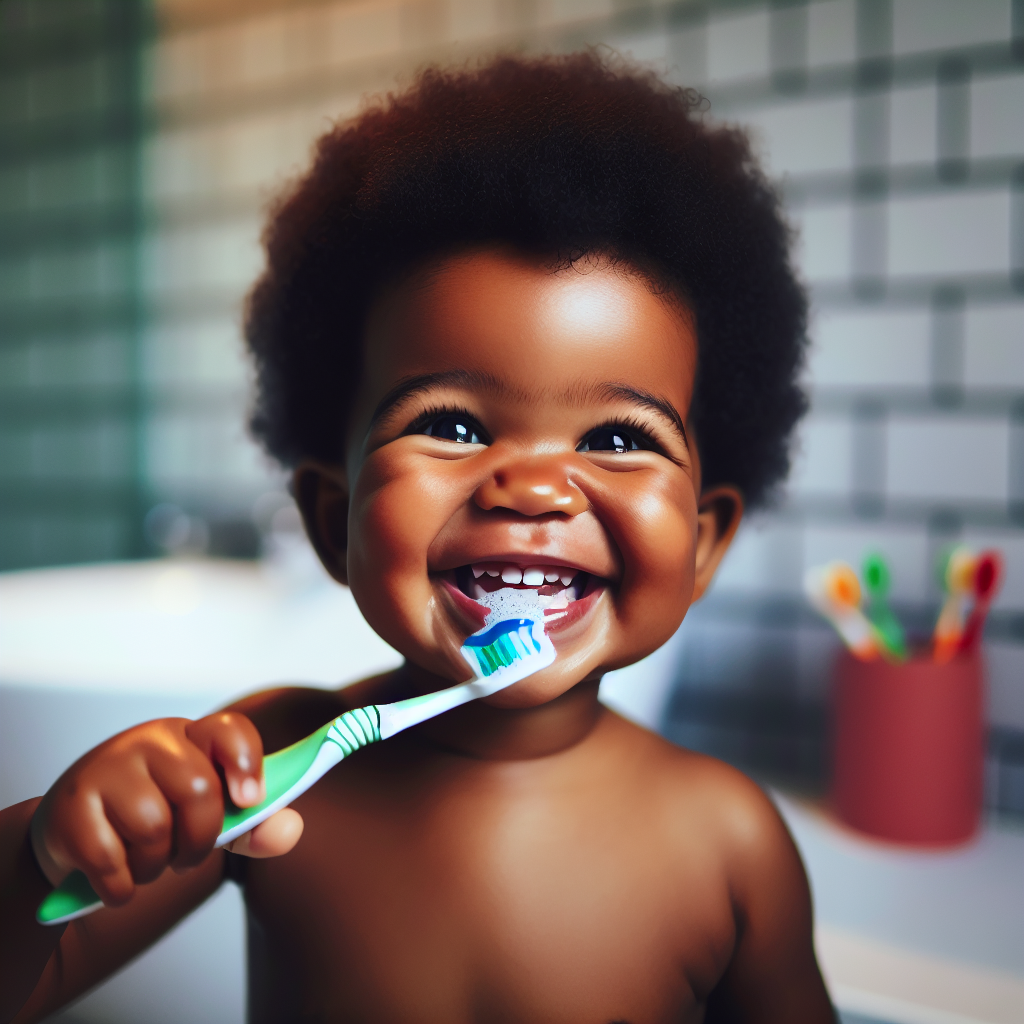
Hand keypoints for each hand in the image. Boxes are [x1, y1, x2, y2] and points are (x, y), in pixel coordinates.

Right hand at [29, 714, 302, 905]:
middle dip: (199, 840)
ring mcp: (106, 767)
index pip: (229, 730)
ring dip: (156, 866)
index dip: (246, 762)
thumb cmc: (152, 816)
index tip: (249, 799)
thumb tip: (291, 829)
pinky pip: (111, 860)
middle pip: (198, 790)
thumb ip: (254, 825)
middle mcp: (149, 741)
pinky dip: (121, 887)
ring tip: (146, 861)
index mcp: (190, 737)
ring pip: (154, 827)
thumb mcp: (207, 817)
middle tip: (185, 855)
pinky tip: (116, 878)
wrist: (72, 834)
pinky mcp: (71, 806)